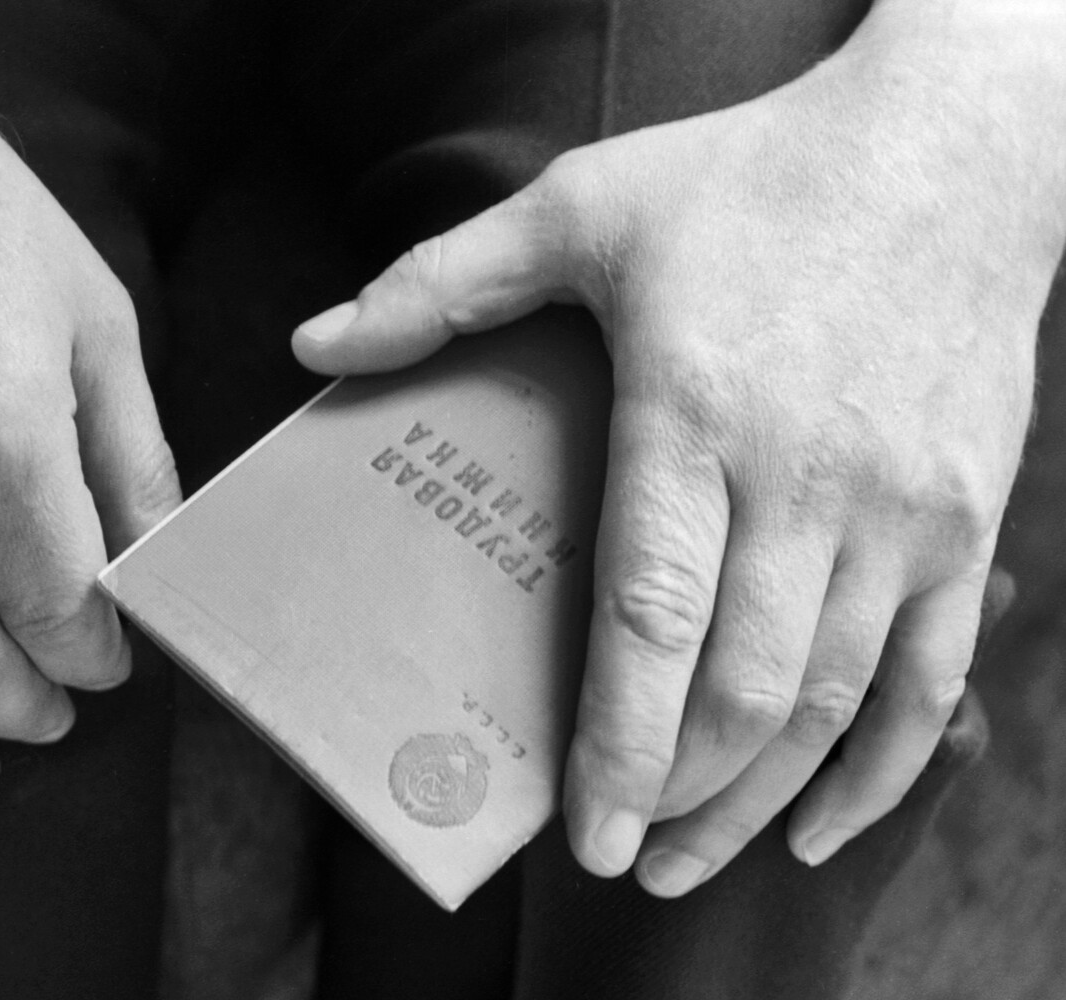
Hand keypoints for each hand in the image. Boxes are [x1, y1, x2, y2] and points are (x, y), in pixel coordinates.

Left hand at [293, 0, 1065, 893]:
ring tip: (689, 858)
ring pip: (835, 703)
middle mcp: (807, 479)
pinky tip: (822, 825)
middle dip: (681, 797)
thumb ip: (440, 284)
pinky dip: (884, 772)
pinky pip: (936, 678)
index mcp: (697, 412)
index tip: (585, 830)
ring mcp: (901, 509)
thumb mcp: (579, 205)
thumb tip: (315, 347)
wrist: (947, 151)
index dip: (619, 741)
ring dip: (759, 802)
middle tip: (621, 857)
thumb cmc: (748, 180)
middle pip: (746, 688)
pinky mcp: (967, 518)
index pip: (651, 615)